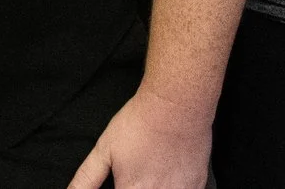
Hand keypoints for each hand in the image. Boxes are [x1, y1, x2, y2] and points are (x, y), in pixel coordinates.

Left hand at [68, 84, 211, 188]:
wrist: (177, 103)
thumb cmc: (140, 123)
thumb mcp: (104, 149)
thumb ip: (86, 179)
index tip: (120, 185)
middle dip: (138, 188)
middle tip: (138, 176)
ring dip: (156, 188)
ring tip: (151, 173)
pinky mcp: (198, 185)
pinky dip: (176, 187)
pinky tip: (170, 175)